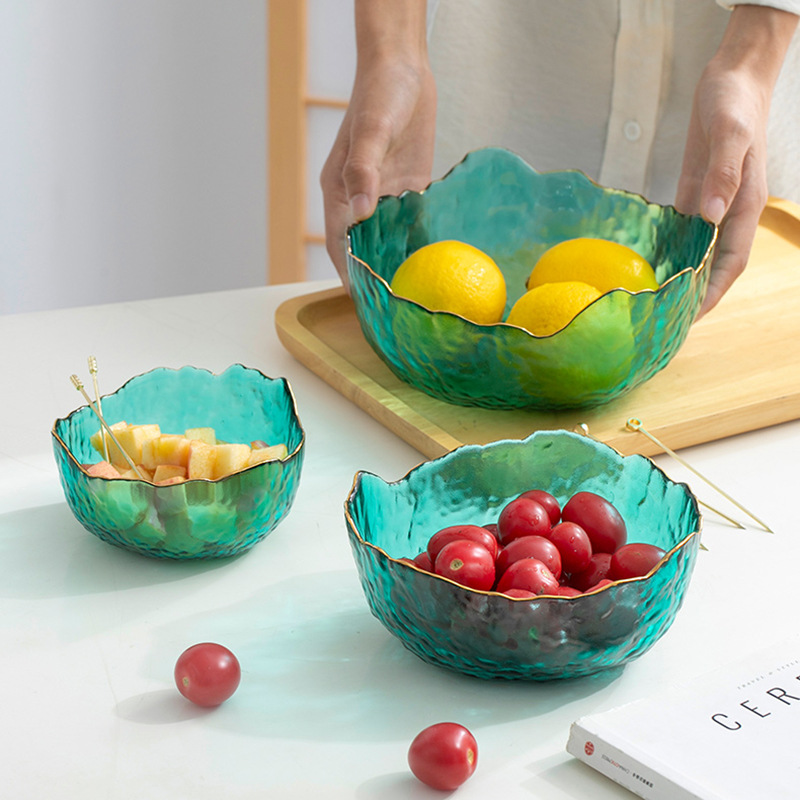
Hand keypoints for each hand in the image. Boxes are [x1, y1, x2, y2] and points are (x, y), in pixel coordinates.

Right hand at [321, 51, 435, 288]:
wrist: (404, 67)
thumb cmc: (381, 93)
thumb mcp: (373, 131)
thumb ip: (365, 171)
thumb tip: (360, 213)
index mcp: (340, 191)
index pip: (341, 245)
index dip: (350, 275)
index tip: (365, 304)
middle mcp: (360, 199)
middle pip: (365, 248)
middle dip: (376, 278)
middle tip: (395, 311)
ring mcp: (385, 195)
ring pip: (389, 239)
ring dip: (399, 264)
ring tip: (418, 297)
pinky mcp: (408, 187)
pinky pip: (412, 222)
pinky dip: (419, 241)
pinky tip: (436, 262)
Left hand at [675, 5, 797, 316]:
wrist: (731, 77)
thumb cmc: (735, 102)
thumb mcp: (729, 134)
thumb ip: (721, 174)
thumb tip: (709, 216)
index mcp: (744, 205)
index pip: (730, 262)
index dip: (712, 291)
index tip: (692, 317)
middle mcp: (728, 211)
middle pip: (713, 265)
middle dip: (695, 296)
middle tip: (667, 324)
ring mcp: (710, 203)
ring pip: (697, 252)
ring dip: (680, 278)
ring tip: (656, 305)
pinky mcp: (693, 192)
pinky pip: (681, 231)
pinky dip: (669, 251)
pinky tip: (649, 266)